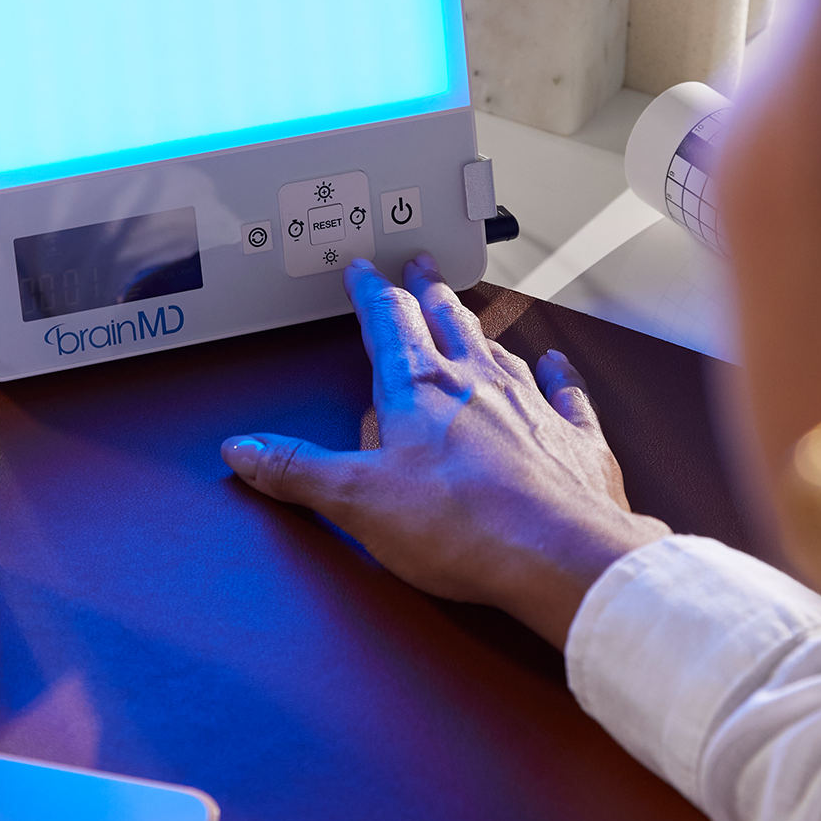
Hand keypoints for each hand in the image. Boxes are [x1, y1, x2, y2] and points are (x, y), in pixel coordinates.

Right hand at [221, 253, 668, 647]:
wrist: (559, 553)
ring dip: (478, 324)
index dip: (371, 293)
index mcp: (418, 389)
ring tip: (468, 308)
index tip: (363, 272)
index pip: (387, 322)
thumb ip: (299, 471)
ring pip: (498, 346)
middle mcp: (476, 381)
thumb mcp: (357, 501)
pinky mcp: (572, 437)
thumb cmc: (464, 525)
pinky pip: (565, 392)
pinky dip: (558, 375)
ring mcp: (530, 404)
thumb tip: (247, 450)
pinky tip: (557, 364)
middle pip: (446, 319)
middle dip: (426, 291)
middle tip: (419, 266)